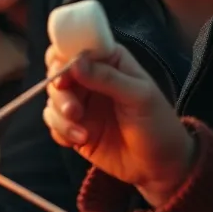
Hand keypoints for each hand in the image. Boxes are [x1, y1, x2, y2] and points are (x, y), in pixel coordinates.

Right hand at [43, 45, 194, 206]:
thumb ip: (107, 78)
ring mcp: (81, 103)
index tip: (62, 73)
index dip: (63, 56)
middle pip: (56, 72)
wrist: (160, 166)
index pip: (77, 45)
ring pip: (52, 99)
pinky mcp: (73, 126)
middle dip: (59, 92)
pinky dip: (61, 131)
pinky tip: (79, 141)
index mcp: (109, 61)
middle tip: (74, 110)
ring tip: (82, 133)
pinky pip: (53, 123)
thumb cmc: (157, 123)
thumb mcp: (139, 96)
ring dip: (60, 116)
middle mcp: (90, 77)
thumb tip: (75, 62)